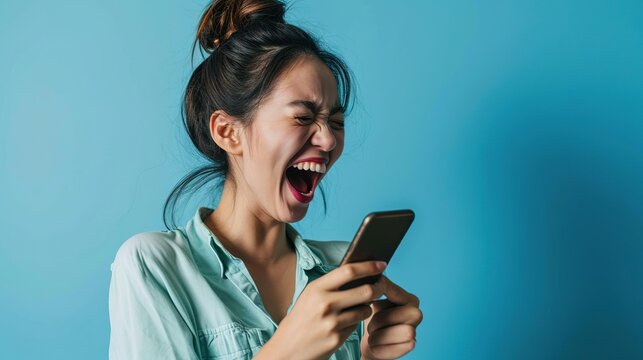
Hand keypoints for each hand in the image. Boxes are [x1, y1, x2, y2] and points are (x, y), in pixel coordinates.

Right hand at [256, 261, 386, 359]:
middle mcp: (325, 303)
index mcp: (316, 288)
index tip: (381, 264)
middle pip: (365, 290)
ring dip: (367, 308)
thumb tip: (359, 274)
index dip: (369, 266)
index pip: (349, 271)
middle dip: (377, 288)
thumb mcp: (309, 296)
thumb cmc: (300, 320)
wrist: (286, 350)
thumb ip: (331, 285)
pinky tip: (345, 324)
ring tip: (357, 309)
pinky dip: (356, 323)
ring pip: (365, 309)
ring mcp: (331, 322)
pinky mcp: (337, 338)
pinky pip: (357, 325)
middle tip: (380, 288)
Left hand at [360, 274, 422, 359]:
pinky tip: (378, 346)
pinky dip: (378, 348)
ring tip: (374, 335)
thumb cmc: (374, 320)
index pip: (390, 291)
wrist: (375, 345)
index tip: (366, 299)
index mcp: (410, 299)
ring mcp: (416, 330)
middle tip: (371, 325)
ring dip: (375, 336)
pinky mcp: (411, 345)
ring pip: (387, 332)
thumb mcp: (373, 302)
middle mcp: (417, 313)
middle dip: (373, 322)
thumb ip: (377, 289)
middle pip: (386, 316)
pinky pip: (389, 347)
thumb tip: (375, 275)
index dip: (375, 294)